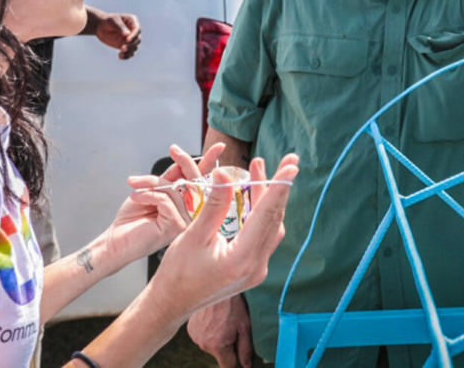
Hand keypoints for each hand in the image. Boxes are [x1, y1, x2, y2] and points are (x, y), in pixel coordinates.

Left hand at [95, 12, 140, 58]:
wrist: (100, 26)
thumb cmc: (107, 21)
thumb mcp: (113, 21)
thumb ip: (120, 27)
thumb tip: (128, 34)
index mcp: (132, 21)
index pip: (137, 29)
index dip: (134, 36)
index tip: (127, 40)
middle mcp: (134, 31)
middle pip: (137, 40)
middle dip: (131, 45)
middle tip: (123, 48)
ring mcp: (130, 39)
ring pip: (134, 47)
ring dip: (129, 52)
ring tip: (121, 53)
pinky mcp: (126, 46)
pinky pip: (130, 53)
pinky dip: (126, 56)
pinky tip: (120, 57)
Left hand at [105, 143, 225, 267]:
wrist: (117, 240)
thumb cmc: (133, 218)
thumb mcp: (152, 190)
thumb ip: (170, 178)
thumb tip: (182, 160)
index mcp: (185, 204)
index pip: (201, 181)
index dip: (210, 163)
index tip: (219, 147)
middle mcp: (190, 213)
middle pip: (195, 181)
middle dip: (184, 161)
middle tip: (174, 149)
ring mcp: (186, 221)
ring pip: (175, 188)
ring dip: (150, 183)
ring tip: (134, 188)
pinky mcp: (177, 226)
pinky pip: (165, 199)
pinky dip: (147, 195)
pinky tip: (136, 198)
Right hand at [148, 154, 298, 344]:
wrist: (172, 303)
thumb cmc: (177, 272)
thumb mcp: (193, 235)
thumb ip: (213, 205)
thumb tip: (224, 174)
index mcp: (242, 258)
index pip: (266, 215)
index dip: (279, 186)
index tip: (291, 165)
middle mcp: (256, 266)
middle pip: (273, 218)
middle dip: (278, 187)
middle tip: (286, 160)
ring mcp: (256, 269)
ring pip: (270, 226)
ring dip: (268, 198)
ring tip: (260, 170)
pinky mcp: (251, 268)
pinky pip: (263, 235)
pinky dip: (261, 213)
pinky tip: (253, 196)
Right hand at [188, 295, 252, 367]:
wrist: (215, 285)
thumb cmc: (232, 304)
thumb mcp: (244, 326)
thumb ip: (246, 349)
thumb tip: (246, 366)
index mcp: (217, 346)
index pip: (228, 366)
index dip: (236, 359)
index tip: (239, 350)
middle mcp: (203, 344)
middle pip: (219, 354)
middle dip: (227, 345)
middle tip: (231, 327)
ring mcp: (195, 337)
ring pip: (211, 345)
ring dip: (217, 338)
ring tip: (221, 320)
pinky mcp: (190, 330)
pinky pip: (202, 337)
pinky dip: (208, 331)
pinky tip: (212, 319)